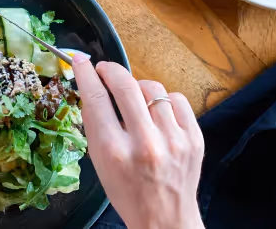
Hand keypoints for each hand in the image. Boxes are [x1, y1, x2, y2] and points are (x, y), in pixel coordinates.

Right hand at [73, 56, 204, 228]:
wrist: (166, 220)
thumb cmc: (127, 192)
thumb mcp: (100, 162)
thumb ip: (95, 124)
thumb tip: (91, 84)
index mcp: (115, 152)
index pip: (96, 98)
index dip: (86, 73)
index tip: (81, 62)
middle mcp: (145, 143)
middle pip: (126, 84)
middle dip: (111, 70)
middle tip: (104, 70)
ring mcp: (173, 140)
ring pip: (153, 88)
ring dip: (138, 88)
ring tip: (134, 101)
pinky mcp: (194, 138)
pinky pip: (177, 99)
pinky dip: (164, 100)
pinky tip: (158, 113)